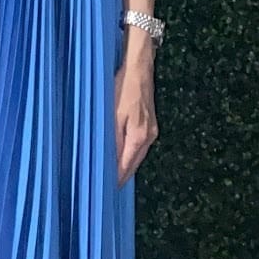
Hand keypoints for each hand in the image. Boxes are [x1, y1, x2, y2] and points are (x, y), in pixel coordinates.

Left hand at [115, 55, 157, 185]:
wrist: (139, 69)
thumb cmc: (123, 88)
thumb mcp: (113, 114)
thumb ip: (112, 138)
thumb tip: (108, 160)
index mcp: (139, 137)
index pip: (127, 166)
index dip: (117, 178)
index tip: (106, 189)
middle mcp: (149, 137)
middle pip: (134, 164)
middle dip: (122, 175)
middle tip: (108, 186)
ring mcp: (152, 131)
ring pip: (137, 155)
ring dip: (126, 164)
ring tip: (112, 174)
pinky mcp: (150, 125)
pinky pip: (139, 145)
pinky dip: (130, 153)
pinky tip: (121, 154)